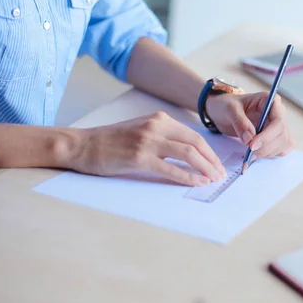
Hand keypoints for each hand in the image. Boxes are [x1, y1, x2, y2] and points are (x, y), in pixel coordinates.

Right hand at [70, 111, 225, 185]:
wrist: (82, 145)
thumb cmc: (111, 141)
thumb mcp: (141, 130)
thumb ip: (163, 136)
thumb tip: (188, 153)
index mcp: (159, 119)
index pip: (194, 135)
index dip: (209, 151)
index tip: (217, 164)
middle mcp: (156, 126)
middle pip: (195, 143)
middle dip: (212, 160)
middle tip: (220, 174)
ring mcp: (148, 141)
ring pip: (188, 153)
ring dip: (205, 168)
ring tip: (213, 179)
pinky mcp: (139, 157)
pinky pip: (171, 168)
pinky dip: (187, 176)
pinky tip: (197, 183)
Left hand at [205, 92, 294, 157]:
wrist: (225, 113)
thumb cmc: (228, 106)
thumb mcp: (230, 109)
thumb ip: (239, 122)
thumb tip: (249, 139)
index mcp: (269, 101)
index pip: (278, 121)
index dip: (268, 135)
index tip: (252, 145)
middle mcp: (278, 113)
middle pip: (282, 134)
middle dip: (266, 147)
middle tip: (249, 152)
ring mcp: (279, 126)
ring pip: (284, 144)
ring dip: (267, 152)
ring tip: (250, 154)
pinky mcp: (278, 138)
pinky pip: (282, 149)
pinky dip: (270, 155)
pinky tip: (257, 154)